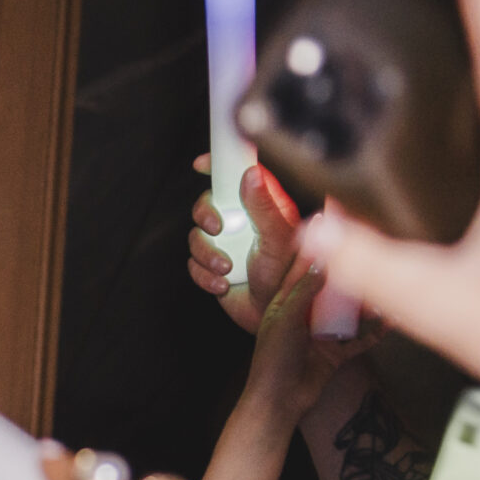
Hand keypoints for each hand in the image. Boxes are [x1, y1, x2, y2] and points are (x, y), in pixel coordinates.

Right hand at [189, 156, 301, 330]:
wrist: (274, 315)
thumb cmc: (286, 277)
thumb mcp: (278, 239)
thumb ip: (264, 206)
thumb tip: (251, 174)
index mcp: (262, 206)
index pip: (236, 175)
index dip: (218, 165)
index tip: (202, 164)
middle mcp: (241, 221)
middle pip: (206, 203)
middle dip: (205, 216)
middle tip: (217, 228)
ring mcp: (225, 244)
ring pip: (195, 236)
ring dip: (207, 254)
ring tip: (226, 268)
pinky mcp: (212, 266)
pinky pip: (193, 264)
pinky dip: (204, 275)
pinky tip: (223, 283)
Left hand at [243, 259, 378, 429]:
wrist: (279, 402)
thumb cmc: (273, 361)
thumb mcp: (286, 320)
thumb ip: (304, 292)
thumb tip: (324, 264)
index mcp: (284, 305)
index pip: (301, 271)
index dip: (315, 250)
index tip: (329, 225)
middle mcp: (304, 317)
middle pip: (330, 289)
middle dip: (347, 273)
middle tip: (368, 252)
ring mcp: (321, 335)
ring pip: (348, 312)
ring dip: (366, 302)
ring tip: (386, 286)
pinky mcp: (336, 354)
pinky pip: (360, 339)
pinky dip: (375, 332)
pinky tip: (391, 320)